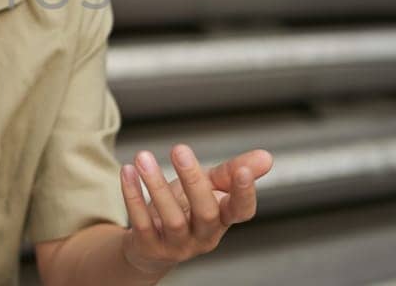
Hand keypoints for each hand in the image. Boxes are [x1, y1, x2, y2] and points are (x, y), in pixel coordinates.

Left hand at [117, 145, 273, 273]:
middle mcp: (204, 236)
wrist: (150, 245)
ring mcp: (178, 246)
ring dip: (156, 185)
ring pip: (172, 219)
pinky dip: (134, 196)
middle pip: (206, 212)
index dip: (245, 193)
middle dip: (193, 180)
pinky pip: (142, 222)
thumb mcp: (208, 189)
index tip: (243, 170)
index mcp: (223, 219)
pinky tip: (128, 171)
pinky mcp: (150, 247)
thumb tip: (267, 157)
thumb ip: (231, 173)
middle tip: (179, 148)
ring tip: (143, 156)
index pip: (242, 211)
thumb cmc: (184, 210)